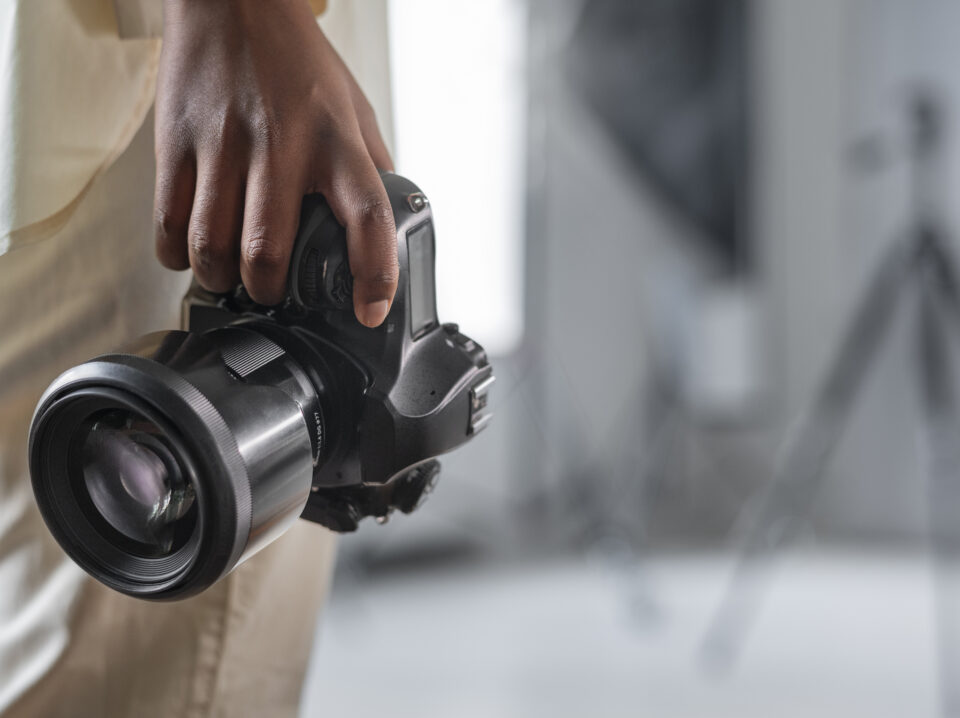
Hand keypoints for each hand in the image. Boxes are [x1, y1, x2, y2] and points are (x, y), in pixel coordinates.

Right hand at [154, 0, 397, 326]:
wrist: (234, 0)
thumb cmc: (298, 60)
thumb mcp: (354, 108)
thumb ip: (371, 169)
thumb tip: (388, 227)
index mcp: (337, 140)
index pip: (369, 216)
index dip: (375, 274)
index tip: (370, 311)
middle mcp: (282, 143)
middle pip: (268, 252)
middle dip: (268, 293)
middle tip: (272, 294)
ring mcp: (223, 143)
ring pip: (211, 247)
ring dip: (221, 280)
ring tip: (230, 277)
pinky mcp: (176, 141)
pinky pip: (169, 222)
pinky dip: (177, 255)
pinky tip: (191, 252)